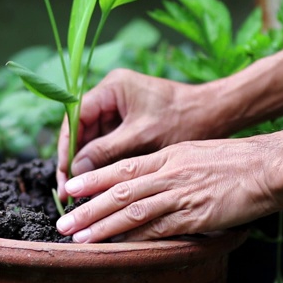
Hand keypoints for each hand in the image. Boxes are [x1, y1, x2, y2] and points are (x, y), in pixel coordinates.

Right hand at [56, 69, 226, 198]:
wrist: (218, 116)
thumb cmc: (185, 120)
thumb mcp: (142, 138)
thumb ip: (106, 151)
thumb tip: (76, 170)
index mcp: (112, 88)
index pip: (75, 117)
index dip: (66, 147)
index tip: (64, 174)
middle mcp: (110, 95)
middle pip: (80, 130)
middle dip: (74, 160)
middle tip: (67, 191)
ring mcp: (119, 110)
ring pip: (91, 140)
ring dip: (86, 165)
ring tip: (79, 194)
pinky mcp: (128, 124)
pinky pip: (106, 145)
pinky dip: (101, 165)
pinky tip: (96, 186)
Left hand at [56, 135, 282, 241]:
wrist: (270, 165)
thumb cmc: (236, 159)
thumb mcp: (194, 151)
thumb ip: (169, 164)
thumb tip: (147, 179)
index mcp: (167, 155)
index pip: (122, 168)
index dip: (94, 179)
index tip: (71, 188)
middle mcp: (168, 173)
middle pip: (119, 191)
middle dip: (88, 207)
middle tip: (64, 221)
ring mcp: (181, 194)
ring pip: (133, 210)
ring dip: (103, 225)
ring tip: (80, 237)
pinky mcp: (196, 215)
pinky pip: (160, 228)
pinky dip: (136, 237)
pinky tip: (119, 246)